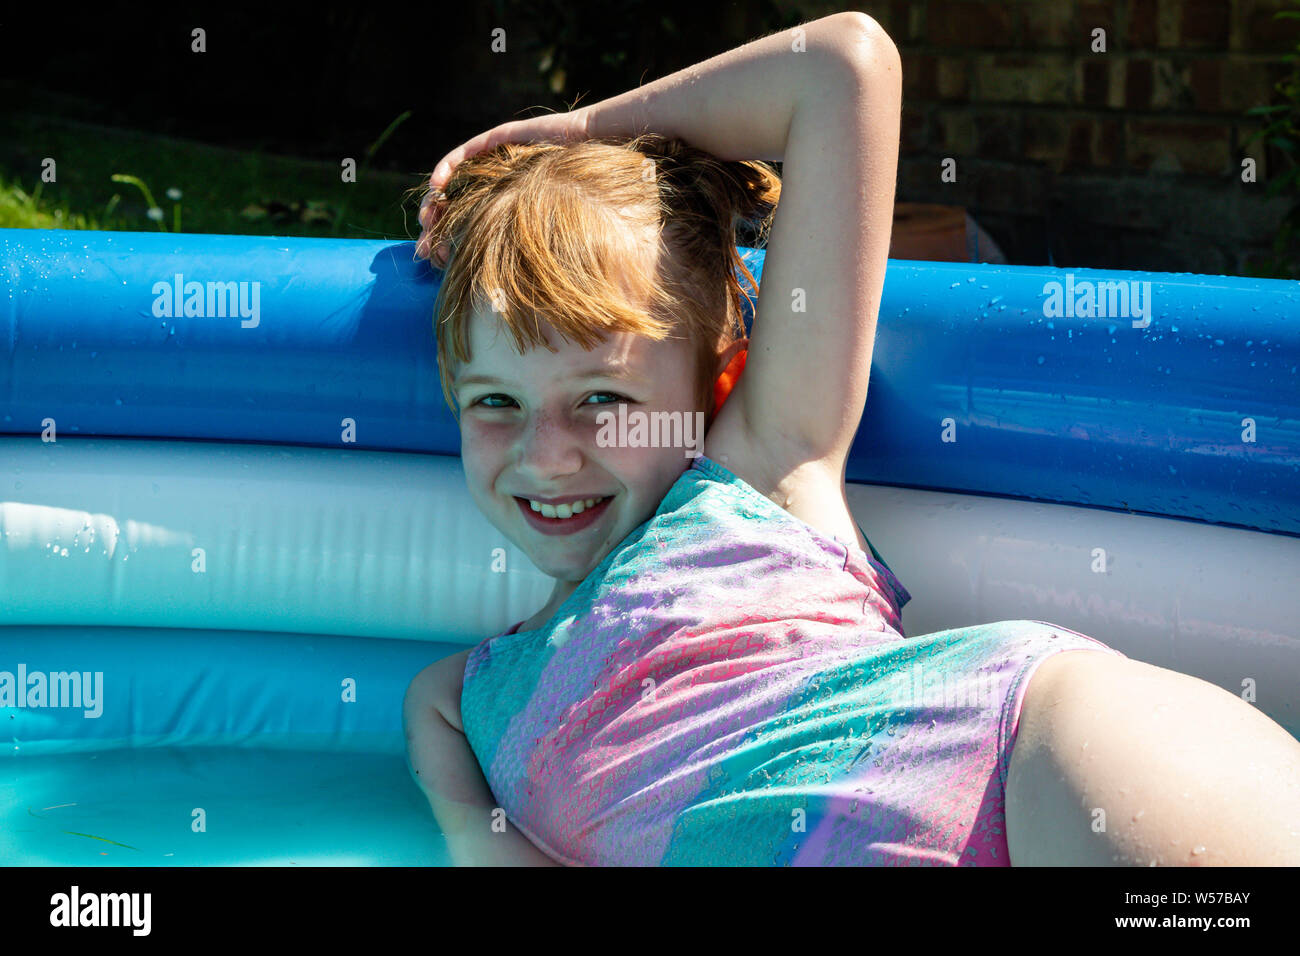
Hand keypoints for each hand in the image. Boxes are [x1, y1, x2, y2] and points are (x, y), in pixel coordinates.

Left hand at [416, 108, 592, 263]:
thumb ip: (523, 245)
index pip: (465, 222)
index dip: (447, 240)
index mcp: (501, 206)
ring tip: (425, 221)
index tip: (436, 260)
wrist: (591, 145)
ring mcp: (491, 163)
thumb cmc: (579, 192)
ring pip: (451, 183)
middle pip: (452, 205)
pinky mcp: (494, 141)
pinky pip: (462, 155)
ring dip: (434, 202)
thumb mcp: (544, 226)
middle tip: (424, 249)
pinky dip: (446, 169)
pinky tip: (437, 187)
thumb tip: (506, 290)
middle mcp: (493, 184)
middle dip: (435, 227)